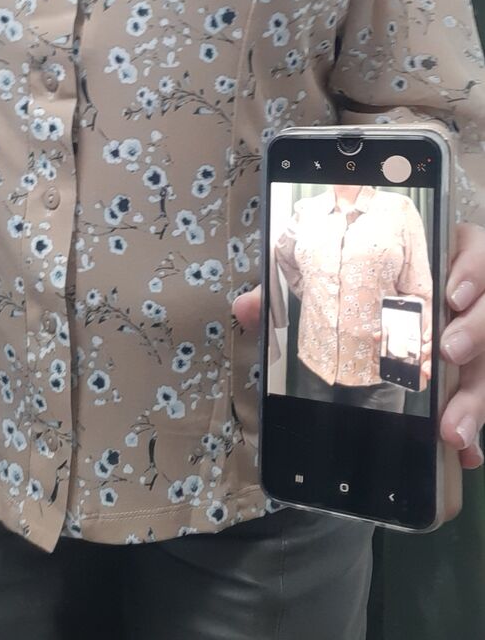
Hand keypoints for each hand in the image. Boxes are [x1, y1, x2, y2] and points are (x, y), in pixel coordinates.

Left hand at [232, 224, 484, 470]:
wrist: (392, 336)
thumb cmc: (364, 289)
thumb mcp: (336, 283)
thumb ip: (292, 290)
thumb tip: (246, 308)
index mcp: (439, 258)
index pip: (471, 252)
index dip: (470, 271)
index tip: (450, 295)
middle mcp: (469, 295)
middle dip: (477, 333)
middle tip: (447, 353)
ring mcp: (479, 332)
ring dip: (478, 395)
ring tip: (453, 429)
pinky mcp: (483, 370)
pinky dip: (479, 429)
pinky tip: (468, 455)